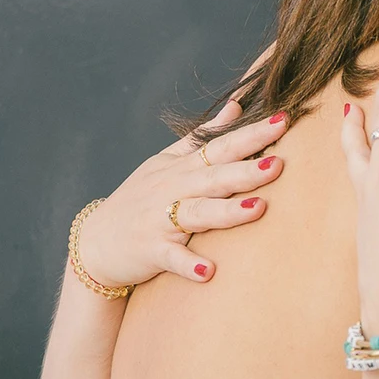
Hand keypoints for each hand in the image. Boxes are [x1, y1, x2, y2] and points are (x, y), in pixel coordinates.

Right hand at [72, 101, 287, 288]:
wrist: (97, 242)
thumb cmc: (141, 200)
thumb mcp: (168, 163)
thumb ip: (201, 137)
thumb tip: (236, 107)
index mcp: (181, 167)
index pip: (220, 146)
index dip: (250, 134)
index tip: (281, 120)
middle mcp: (172, 189)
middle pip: (214, 177)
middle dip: (246, 170)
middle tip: (278, 164)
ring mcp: (160, 220)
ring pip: (197, 213)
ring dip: (227, 212)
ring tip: (258, 209)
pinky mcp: (151, 251)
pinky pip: (172, 258)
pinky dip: (189, 264)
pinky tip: (209, 271)